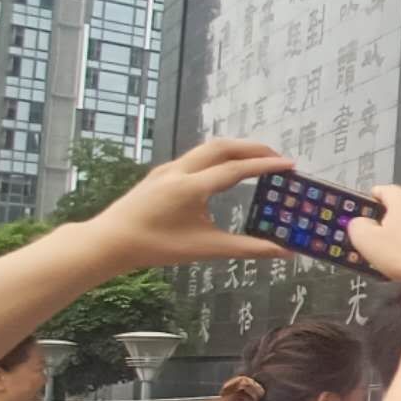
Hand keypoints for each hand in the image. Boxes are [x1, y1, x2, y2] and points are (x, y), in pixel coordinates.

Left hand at [84, 139, 291, 269]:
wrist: (110, 241)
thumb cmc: (157, 247)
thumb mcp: (205, 248)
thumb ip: (247, 248)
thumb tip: (284, 252)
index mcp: (190, 188)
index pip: (235, 169)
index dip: (265, 165)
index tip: (290, 164)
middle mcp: (179, 171)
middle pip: (222, 147)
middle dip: (253, 148)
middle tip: (278, 156)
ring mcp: (168, 169)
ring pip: (207, 148)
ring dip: (235, 149)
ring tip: (257, 159)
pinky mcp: (161, 173)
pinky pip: (196, 157)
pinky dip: (218, 156)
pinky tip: (225, 169)